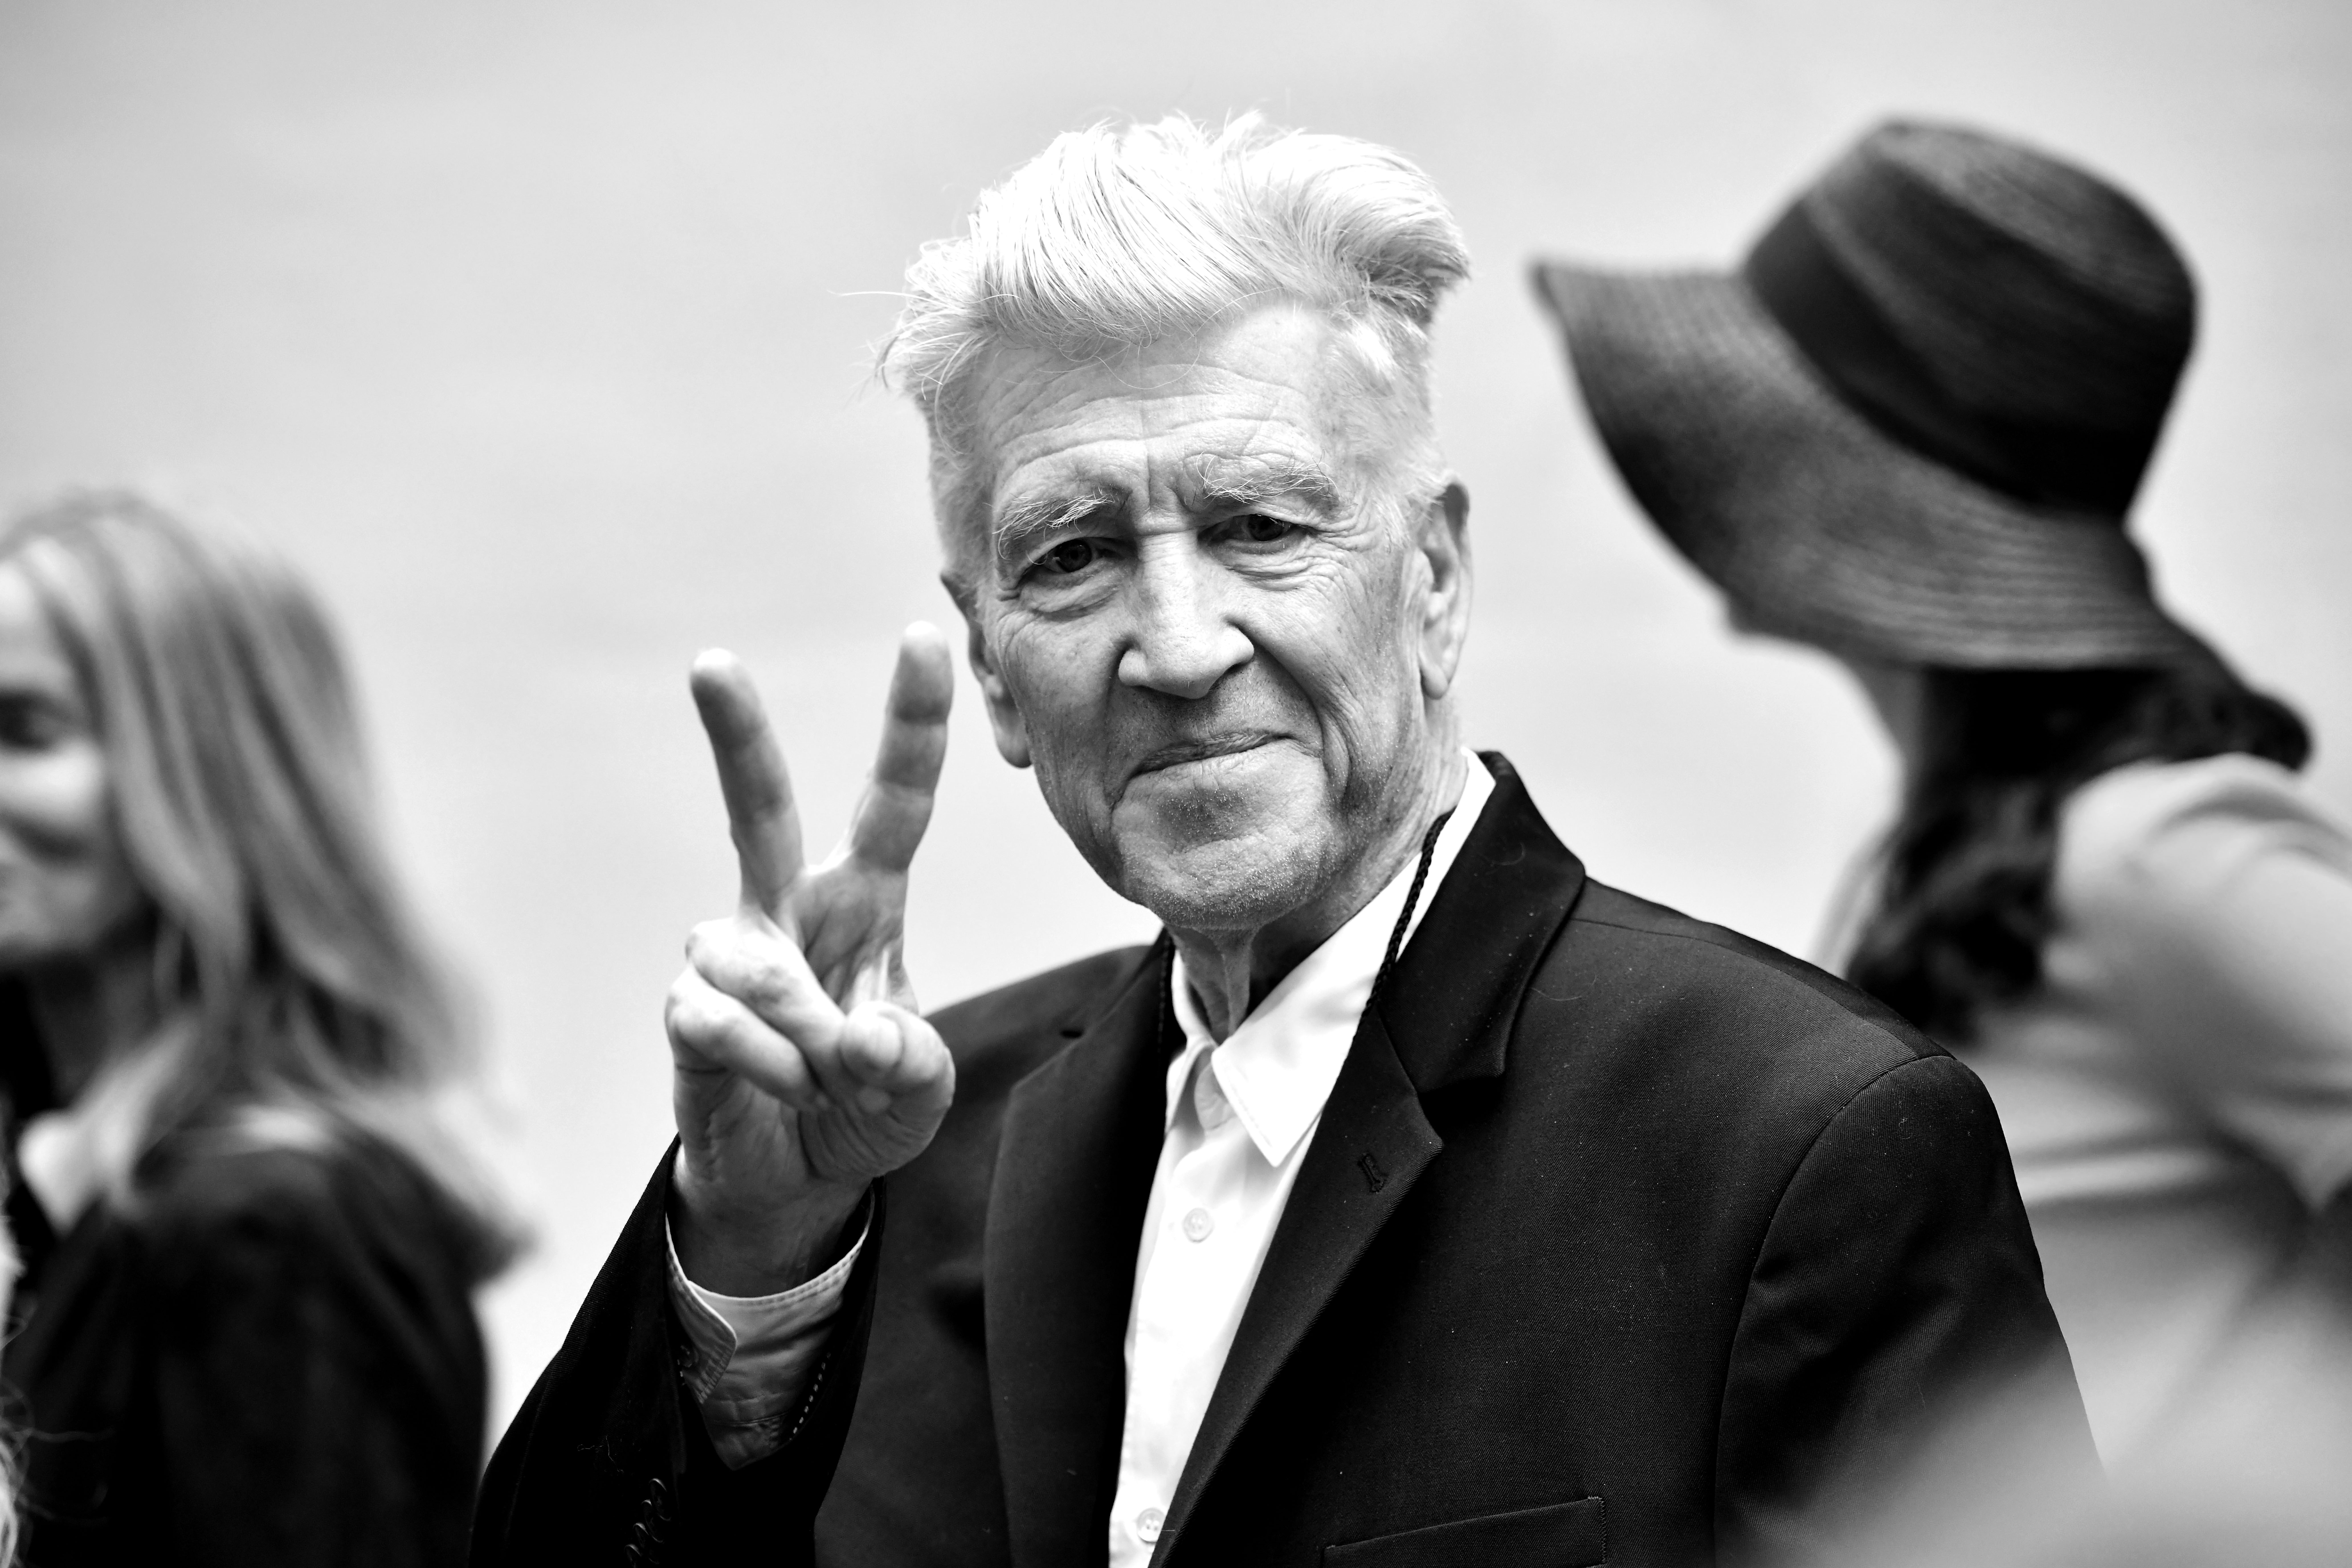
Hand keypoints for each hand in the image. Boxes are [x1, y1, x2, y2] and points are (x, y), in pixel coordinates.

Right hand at [664, 626, 957, 1295]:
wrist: (794, 1180)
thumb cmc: (866, 1107)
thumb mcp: (919, 1089)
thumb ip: (911, 1062)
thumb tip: (862, 1034)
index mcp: (865, 901)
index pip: (894, 802)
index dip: (910, 725)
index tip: (921, 639)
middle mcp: (788, 908)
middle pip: (759, 808)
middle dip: (735, 736)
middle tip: (711, 661)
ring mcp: (727, 956)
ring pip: (758, 971)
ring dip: (803, 1040)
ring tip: (819, 1081)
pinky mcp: (684, 1011)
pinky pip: (718, 1024)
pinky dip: (763, 1069)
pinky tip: (774, 1089)